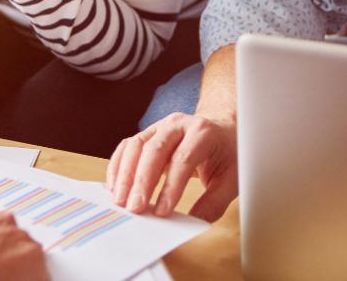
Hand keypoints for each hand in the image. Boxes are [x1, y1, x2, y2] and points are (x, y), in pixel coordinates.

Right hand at [106, 113, 237, 221]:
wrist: (222, 128)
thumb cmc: (227, 153)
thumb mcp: (232, 178)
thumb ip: (214, 202)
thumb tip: (193, 223)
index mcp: (203, 132)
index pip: (183, 158)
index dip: (171, 186)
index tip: (162, 212)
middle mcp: (179, 124)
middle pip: (154, 149)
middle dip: (142, 181)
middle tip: (135, 209)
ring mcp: (161, 126)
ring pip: (136, 145)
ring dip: (125, 174)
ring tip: (120, 201)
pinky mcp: (149, 133)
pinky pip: (128, 146)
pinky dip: (118, 166)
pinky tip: (115, 186)